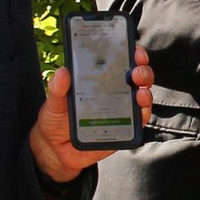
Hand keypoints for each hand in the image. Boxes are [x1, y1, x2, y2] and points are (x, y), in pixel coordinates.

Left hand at [30, 46, 154, 181]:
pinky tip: (139, 112)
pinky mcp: (124, 129)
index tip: (134, 49)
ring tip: (140, 93)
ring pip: (142, 97)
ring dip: (146, 93)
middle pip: (137, 77)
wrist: (55, 150)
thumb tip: (62, 72)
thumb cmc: (56, 120)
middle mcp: (114, 92)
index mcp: (99, 80)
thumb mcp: (54, 102)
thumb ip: (57, 88)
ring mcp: (122, 111)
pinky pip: (138, 121)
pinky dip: (142, 115)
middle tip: (137, 72)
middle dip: (142, 71)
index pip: (119, 61)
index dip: (131, 53)